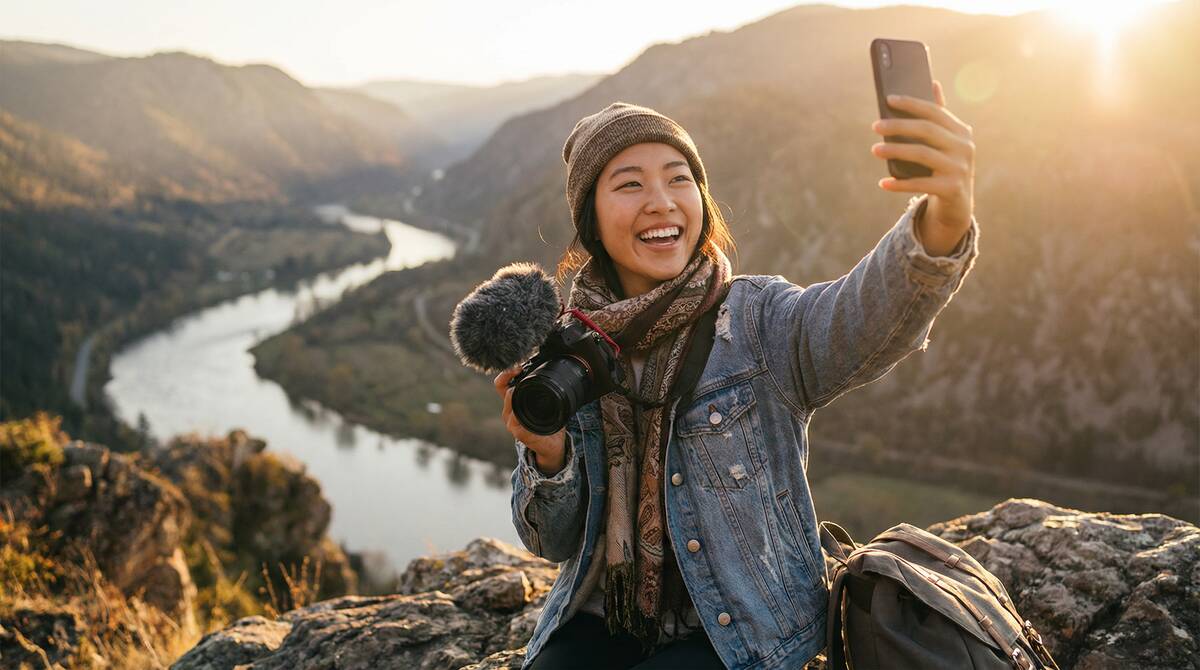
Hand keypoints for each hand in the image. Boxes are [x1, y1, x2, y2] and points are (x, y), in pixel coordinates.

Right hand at [494, 366, 565, 474]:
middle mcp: (509, 412)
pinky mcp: (519, 433)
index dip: (506, 373)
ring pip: (510, 402)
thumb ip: (543, 391)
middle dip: (512, 378)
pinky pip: (517, 419)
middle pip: (504, 390)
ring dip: (517, 392)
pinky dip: (522, 412)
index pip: (501, 384)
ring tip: (527, 387)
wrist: (551, 446)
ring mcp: (512, 423)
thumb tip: (554, 370)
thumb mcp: (544, 404)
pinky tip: (530, 409)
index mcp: (513, 403)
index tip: (518, 366)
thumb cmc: (547, 424)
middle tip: (523, 369)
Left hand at [871, 79, 974, 254]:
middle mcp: (964, 147)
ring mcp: (960, 168)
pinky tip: (883, 183)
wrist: (957, 205)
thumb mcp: (945, 142)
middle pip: (927, 130)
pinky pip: (921, 184)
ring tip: (875, 150)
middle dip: (899, 126)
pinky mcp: (952, 189)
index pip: (934, 111)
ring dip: (896, 151)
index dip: (911, 103)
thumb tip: (932, 82)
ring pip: (922, 154)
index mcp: (961, 131)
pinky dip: (900, 184)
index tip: (888, 99)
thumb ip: (938, 116)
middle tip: (875, 126)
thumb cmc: (944, 166)